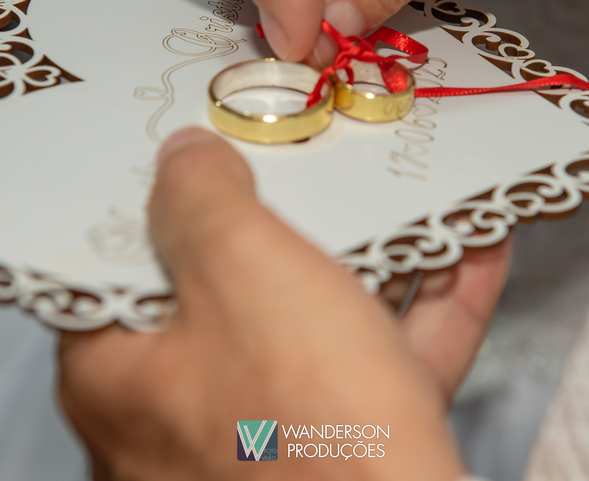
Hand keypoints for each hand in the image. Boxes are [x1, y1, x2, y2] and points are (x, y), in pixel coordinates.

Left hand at [58, 127, 507, 479]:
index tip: (204, 141)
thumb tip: (180, 159)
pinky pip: (377, 372)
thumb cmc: (309, 427)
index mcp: (118, 377)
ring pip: (315, 330)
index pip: (117, 263)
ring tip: (409, 190)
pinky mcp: (345, 466)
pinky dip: (421, 315)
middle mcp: (176, 421)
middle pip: (226, 292)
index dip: (159, 193)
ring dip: (375, 259)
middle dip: (290, 219)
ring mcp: (263, 451)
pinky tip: (472, 251)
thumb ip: (201, 201)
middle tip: (316, 155)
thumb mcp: (244, 274)